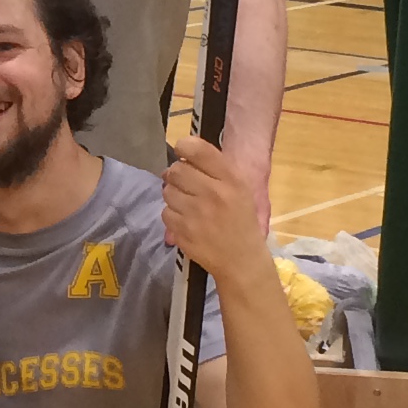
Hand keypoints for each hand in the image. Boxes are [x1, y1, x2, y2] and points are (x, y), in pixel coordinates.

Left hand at [161, 130, 270, 285]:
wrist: (241, 260)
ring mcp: (196, 213)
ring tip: (188, 204)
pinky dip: (173, 215)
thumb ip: (215, 169)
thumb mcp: (240, 189)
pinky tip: (186, 221)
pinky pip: (165, 212)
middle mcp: (213, 193)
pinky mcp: (183, 231)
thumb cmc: (241, 221)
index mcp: (231, 180)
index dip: (184, 146)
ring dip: (173, 195)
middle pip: (176, 169)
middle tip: (184, 183)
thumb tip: (182, 155)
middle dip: (176, 174)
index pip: (198, 150)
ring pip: (167, 191)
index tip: (182, 152)